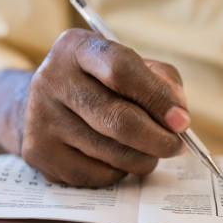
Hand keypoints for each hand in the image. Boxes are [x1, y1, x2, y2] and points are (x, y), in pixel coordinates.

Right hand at [15, 29, 187, 186]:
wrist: (43, 105)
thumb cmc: (100, 84)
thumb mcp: (129, 67)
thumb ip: (161, 82)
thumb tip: (178, 118)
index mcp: (76, 48)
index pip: (121, 69)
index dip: (157, 97)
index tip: (182, 121)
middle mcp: (52, 80)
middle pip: (118, 119)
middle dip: (158, 139)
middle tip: (177, 147)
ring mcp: (42, 119)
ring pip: (112, 154)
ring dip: (143, 159)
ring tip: (149, 152)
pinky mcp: (40, 153)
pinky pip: (97, 175)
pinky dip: (119, 172)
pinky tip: (117, 159)